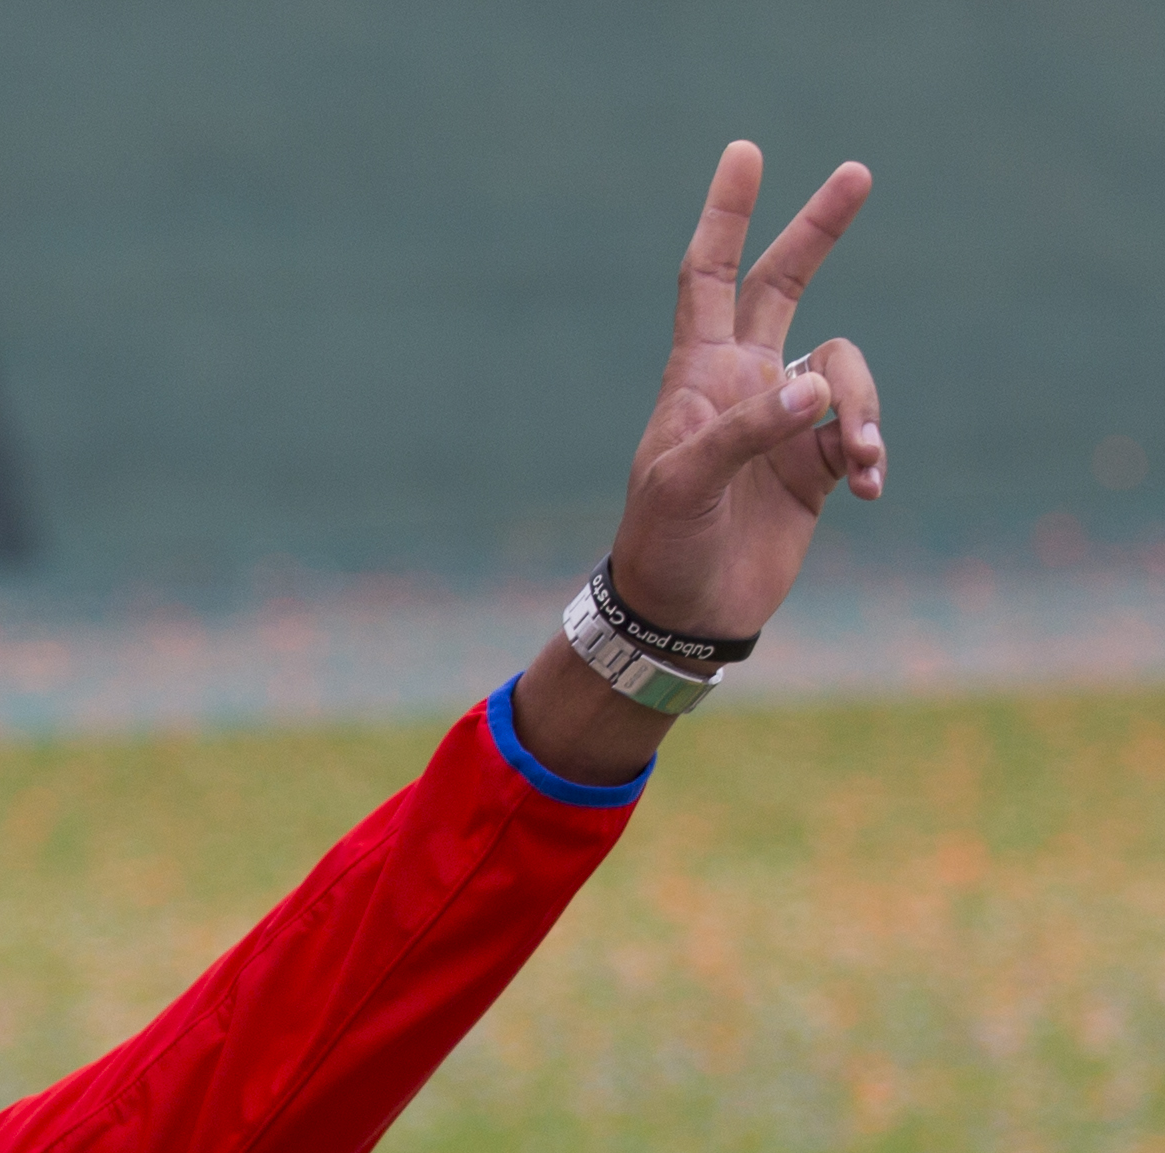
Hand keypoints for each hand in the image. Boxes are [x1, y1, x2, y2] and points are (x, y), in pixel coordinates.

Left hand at [612, 142, 884, 639]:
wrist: (684, 612)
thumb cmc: (663, 543)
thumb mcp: (685, 485)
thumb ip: (744, 432)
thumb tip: (815, 389)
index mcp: (698, 375)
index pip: (707, 277)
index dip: (726, 217)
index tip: (746, 154)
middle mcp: (744, 383)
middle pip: (784, 284)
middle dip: (817, 231)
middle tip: (857, 172)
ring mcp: (784, 419)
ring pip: (846, 372)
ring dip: (864, 410)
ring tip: (860, 462)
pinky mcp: (817, 460)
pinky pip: (864, 428)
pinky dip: (874, 449)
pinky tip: (868, 487)